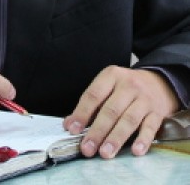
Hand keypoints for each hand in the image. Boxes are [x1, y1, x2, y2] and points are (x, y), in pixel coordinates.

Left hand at [63, 65, 179, 158]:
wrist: (159, 82)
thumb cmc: (126, 88)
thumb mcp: (108, 86)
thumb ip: (90, 104)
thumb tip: (69, 124)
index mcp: (111, 75)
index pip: (93, 95)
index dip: (82, 113)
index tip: (73, 129)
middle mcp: (128, 85)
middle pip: (111, 110)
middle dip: (97, 131)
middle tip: (87, 148)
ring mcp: (144, 99)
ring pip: (128, 120)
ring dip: (116, 138)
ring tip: (105, 153)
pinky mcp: (157, 112)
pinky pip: (150, 127)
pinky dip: (143, 140)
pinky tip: (135, 151)